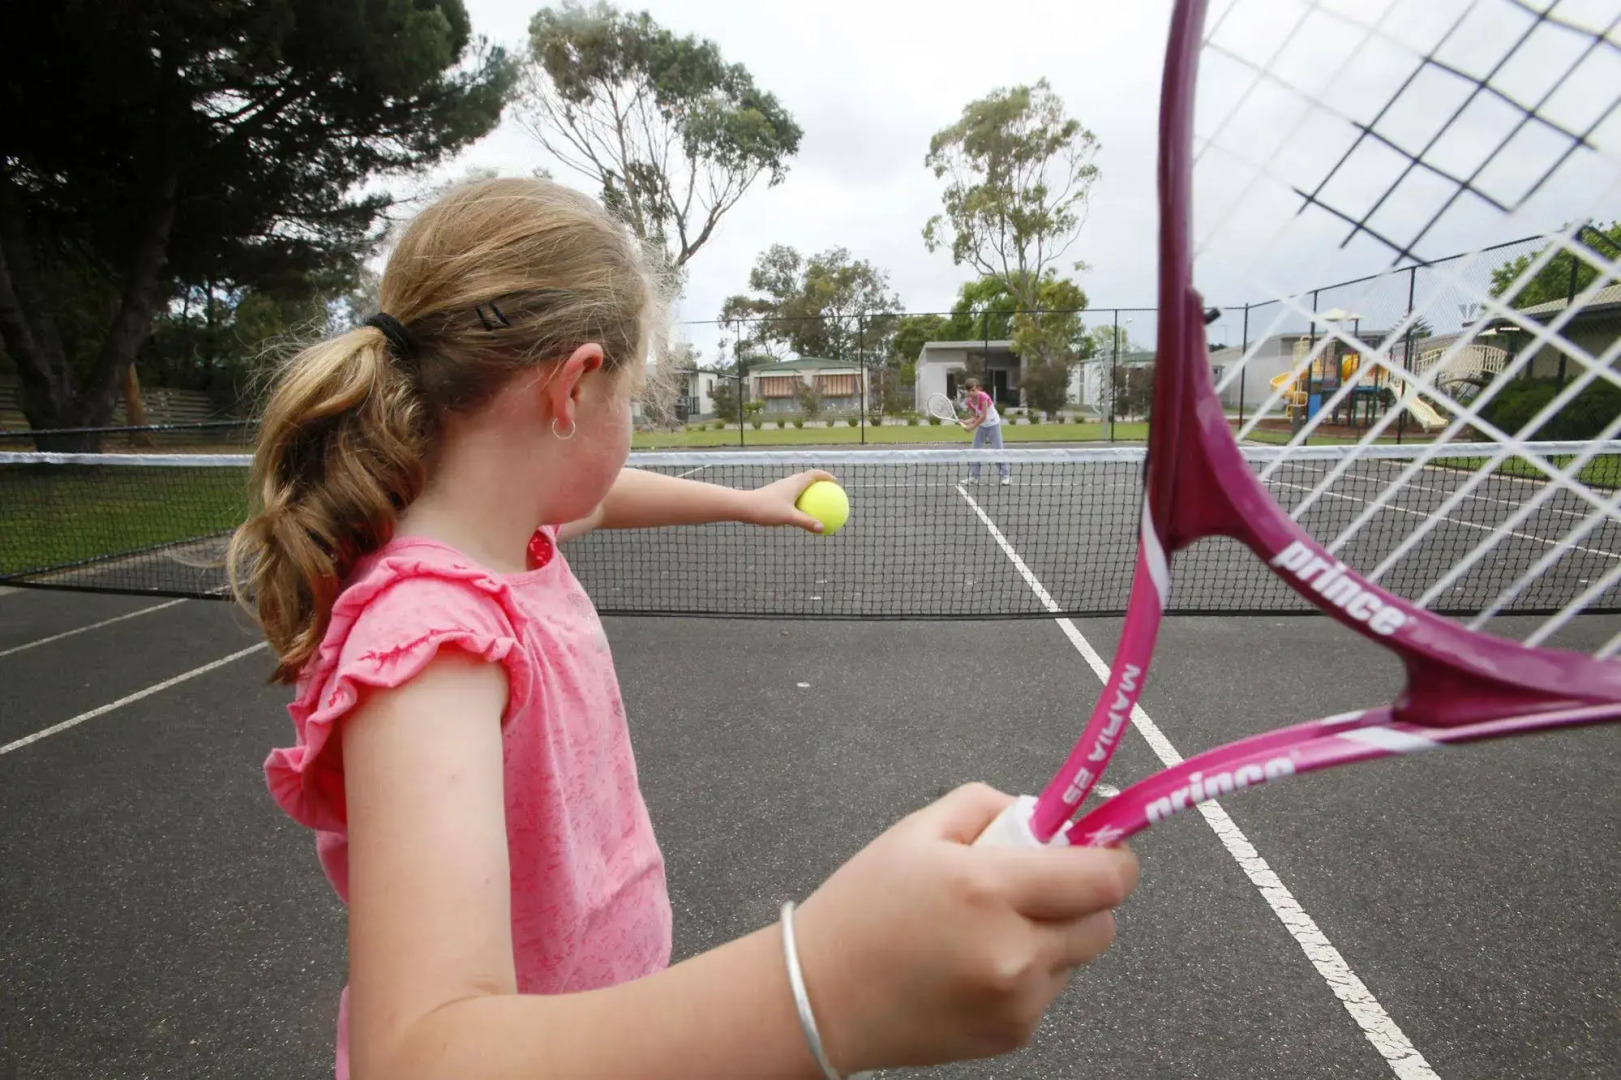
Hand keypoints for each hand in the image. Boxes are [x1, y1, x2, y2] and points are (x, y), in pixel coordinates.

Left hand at [746, 470, 836, 531]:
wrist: (743, 506)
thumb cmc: (766, 509)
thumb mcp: (788, 517)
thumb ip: (806, 522)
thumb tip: (822, 528)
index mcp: (794, 483)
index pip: (814, 474)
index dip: (826, 476)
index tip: (835, 482)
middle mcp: (788, 482)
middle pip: (807, 478)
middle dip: (818, 482)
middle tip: (828, 491)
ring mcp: (780, 488)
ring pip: (798, 487)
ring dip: (808, 491)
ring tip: (816, 502)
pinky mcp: (774, 495)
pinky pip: (791, 496)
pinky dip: (798, 501)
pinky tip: (799, 514)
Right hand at [790, 784, 1138, 1072]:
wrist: (821, 998)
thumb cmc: (862, 909)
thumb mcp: (918, 831)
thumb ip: (992, 807)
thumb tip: (1047, 816)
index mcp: (989, 889)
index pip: (1103, 878)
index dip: (1114, 857)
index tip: (1101, 846)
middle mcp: (1013, 951)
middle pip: (1103, 921)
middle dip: (1082, 897)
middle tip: (1036, 885)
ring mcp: (1016, 1001)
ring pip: (1076, 957)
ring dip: (1053, 936)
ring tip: (989, 928)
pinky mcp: (1012, 1034)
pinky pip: (1047, 990)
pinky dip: (1027, 972)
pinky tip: (974, 963)